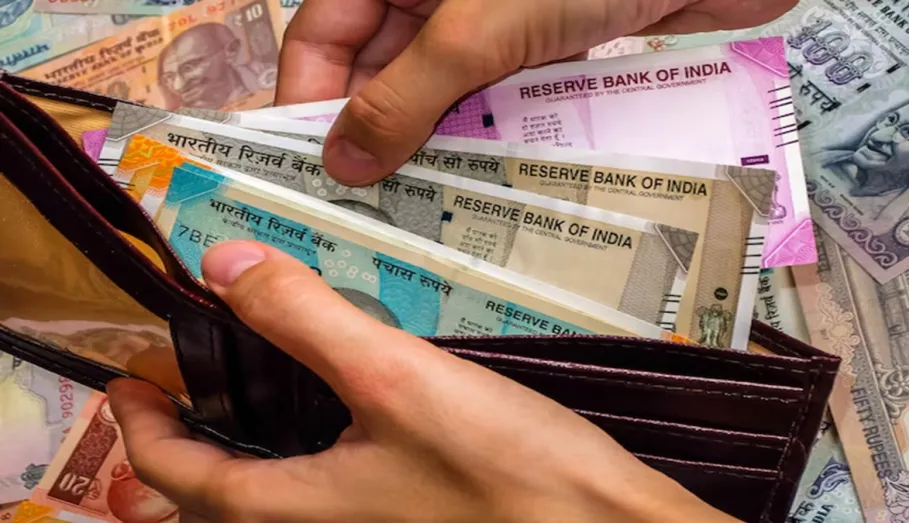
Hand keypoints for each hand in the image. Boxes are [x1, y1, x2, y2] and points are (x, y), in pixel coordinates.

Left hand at [108, 240, 737, 522]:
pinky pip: (323, 498)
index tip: (129, 381)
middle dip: (185, 448)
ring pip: (272, 505)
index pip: (179, 477)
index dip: (142, 426)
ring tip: (251, 397)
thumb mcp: (398, 379)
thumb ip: (307, 319)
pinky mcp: (408, 521)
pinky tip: (342, 418)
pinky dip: (301, 458)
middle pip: (217, 503)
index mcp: (294, 513)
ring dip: (243, 455)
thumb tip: (224, 263)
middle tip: (183, 389)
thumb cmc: (505, 471)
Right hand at [276, 0, 796, 185]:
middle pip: (377, 71)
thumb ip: (404, 95)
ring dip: (428, 146)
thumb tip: (342, 162)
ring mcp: (486, 20)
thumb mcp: (475, 31)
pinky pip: (490, 99)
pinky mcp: (536, 46)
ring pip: (435, 93)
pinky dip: (483, 137)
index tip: (308, 173)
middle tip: (366, 212)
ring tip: (416, 212)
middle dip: (372, 136)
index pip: (323, 34)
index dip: (307, 102)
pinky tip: (477, 185)